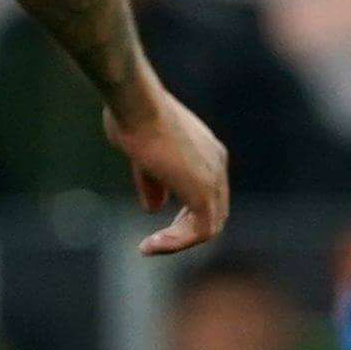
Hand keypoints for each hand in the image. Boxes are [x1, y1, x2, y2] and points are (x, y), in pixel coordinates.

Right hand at [102, 76, 231, 256]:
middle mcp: (217, 164)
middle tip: (159, 241)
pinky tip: (149, 245)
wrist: (136, 103)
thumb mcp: (143, 156)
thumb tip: (154, 209)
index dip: (186, 212)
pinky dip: (176, 242)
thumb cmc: (133, 118)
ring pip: (209, 225)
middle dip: (186, 229)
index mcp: (207, 151)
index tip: (160, 223)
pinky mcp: (203, 190)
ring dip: (179, 240)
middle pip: (215, 211)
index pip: (209, 193)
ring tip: (150, 246)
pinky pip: (200, 230)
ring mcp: (213, 177)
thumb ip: (153, 183)